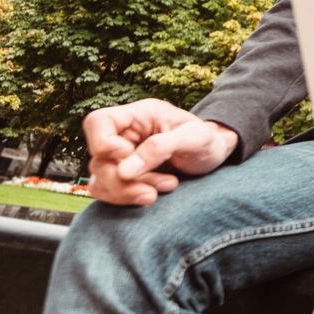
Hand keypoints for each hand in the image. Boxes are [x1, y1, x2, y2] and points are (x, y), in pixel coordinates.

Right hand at [81, 99, 239, 205]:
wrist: (216, 155)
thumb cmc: (207, 140)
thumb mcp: (194, 138)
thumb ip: (160, 148)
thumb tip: (124, 170)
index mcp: (138, 115)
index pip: (97, 122)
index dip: (103, 143)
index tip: (128, 155)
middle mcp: (124, 135)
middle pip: (98, 159)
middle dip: (126, 180)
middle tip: (160, 186)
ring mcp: (122, 158)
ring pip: (101, 180)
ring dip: (128, 191)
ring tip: (167, 186)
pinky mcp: (125, 178)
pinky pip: (108, 192)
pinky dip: (127, 198)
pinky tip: (153, 195)